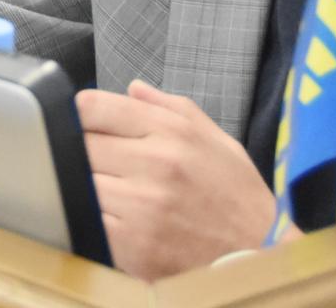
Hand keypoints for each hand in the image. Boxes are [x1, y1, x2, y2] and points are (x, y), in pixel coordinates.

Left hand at [76, 79, 278, 279]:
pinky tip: (107, 215)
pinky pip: (88, 222)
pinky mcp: (132, 246)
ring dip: (82, 184)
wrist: (257, 246)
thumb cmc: (234, 189)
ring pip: (80, 184)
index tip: (79, 118)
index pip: (97, 108)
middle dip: (78, 148)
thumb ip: (168, 106)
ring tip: (102, 186)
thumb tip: (132, 88)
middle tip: (90, 156)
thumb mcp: (213, 135)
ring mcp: (141, 206)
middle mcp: (154, 163)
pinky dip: (90, 217)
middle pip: (81, 145)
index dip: (79, 111)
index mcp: (171, 130)